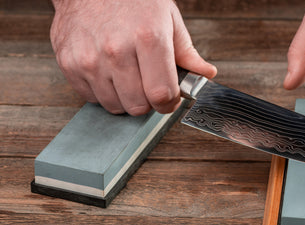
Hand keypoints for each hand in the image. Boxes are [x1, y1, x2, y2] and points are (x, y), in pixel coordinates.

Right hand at [50, 0, 215, 114]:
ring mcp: (90, 59)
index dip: (169, 102)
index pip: (162, 94)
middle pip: (138, 106)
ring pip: (115, 106)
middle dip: (148, 102)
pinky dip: (103, 92)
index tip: (169, 98)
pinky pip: (92, 98)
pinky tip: (108, 71)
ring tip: (127, 75)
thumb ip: (187, 53)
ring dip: (125, 98)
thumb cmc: (132, 1)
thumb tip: (206, 74)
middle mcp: (117, 51)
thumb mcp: (168, 19)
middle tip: (148, 85)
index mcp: (148, 38)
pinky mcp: (69, 64)